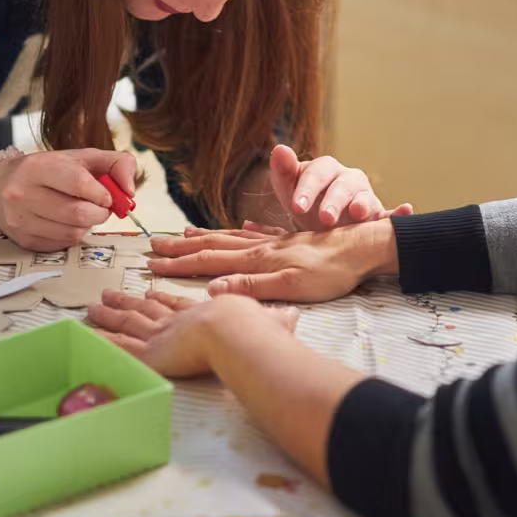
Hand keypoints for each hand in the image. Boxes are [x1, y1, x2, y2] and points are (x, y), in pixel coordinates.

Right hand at [0, 148, 135, 250]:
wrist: (0, 186)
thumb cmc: (50, 170)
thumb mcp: (84, 157)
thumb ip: (117, 164)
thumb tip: (130, 191)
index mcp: (37, 167)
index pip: (78, 182)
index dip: (101, 193)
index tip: (108, 197)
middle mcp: (22, 193)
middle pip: (77, 213)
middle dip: (99, 213)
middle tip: (101, 208)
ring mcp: (20, 220)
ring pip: (72, 233)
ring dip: (88, 226)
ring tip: (83, 213)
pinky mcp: (24, 240)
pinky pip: (62, 244)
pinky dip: (73, 235)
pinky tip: (67, 223)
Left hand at [87, 290, 296, 377]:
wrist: (237, 333)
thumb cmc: (257, 330)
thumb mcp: (272, 321)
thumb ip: (278, 319)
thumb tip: (291, 316)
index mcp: (204, 314)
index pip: (178, 305)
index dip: (164, 299)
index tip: (151, 292)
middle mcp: (178, 322)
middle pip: (147, 310)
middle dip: (128, 301)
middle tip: (111, 292)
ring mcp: (161, 336)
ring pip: (128, 323)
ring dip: (110, 314)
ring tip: (93, 306)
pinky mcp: (150, 354)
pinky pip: (119, 348)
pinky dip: (103, 340)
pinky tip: (88, 335)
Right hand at [144, 218, 397, 301]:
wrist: (364, 248)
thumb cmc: (333, 273)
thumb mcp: (292, 287)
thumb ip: (252, 287)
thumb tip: (214, 291)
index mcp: (259, 259)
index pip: (210, 261)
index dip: (180, 263)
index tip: (152, 264)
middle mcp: (262, 247)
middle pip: (214, 245)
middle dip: (182, 248)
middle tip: (154, 247)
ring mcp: (277, 243)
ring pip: (232, 237)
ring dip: (205, 237)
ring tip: (184, 233)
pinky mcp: (292, 242)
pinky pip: (259, 234)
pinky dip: (243, 230)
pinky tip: (242, 226)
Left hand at [267, 145, 412, 229]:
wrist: (323, 227)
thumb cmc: (306, 204)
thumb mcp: (289, 190)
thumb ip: (283, 171)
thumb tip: (279, 148)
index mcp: (325, 169)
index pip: (316, 173)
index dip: (306, 189)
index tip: (296, 206)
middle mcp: (348, 179)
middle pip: (342, 186)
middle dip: (334, 201)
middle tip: (324, 218)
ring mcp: (365, 196)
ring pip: (365, 198)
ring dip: (363, 204)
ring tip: (360, 214)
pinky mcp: (378, 215)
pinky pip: (389, 214)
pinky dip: (398, 212)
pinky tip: (406, 210)